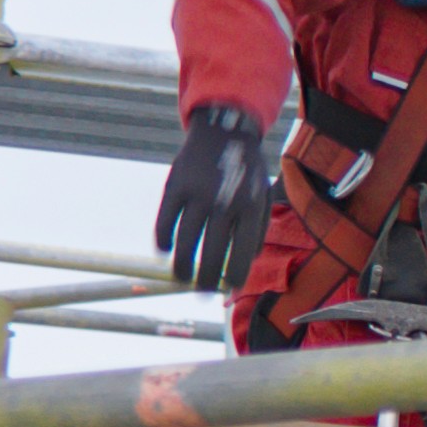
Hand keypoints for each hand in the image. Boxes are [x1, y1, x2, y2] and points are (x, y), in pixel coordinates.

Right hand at [154, 101, 282, 302]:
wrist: (223, 132)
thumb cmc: (245, 173)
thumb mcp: (263, 197)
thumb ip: (257, 229)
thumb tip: (245, 265)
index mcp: (250, 207)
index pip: (243, 251)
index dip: (234, 274)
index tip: (228, 288)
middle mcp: (224, 201)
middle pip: (213, 250)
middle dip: (207, 277)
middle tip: (203, 293)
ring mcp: (197, 192)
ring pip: (186, 238)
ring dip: (183, 264)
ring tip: (182, 280)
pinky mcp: (175, 184)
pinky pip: (165, 218)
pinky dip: (163, 238)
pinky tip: (165, 251)